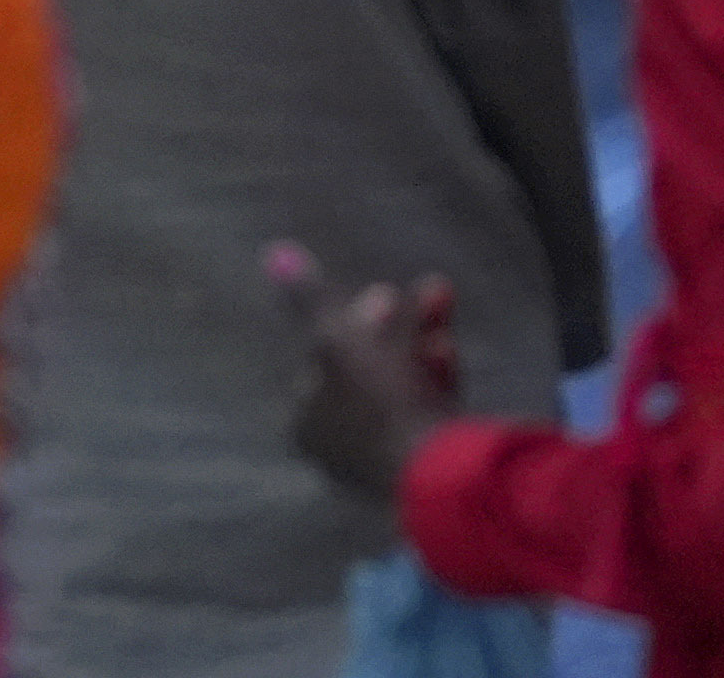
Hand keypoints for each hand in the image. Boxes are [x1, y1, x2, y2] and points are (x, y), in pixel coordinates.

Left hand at [267, 241, 457, 499]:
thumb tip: (274, 252)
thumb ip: (309, 298)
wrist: (440, 470)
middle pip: (366, 366)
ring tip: (442, 303)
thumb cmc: (377, 403)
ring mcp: (382, 455)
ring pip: (401, 382)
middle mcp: (338, 444)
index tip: (383, 293)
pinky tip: (450, 349)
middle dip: (397, 322)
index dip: (353, 318)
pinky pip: (426, 404)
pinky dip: (437, 372)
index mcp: (306, 423)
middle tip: (425, 292)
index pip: (324, 356)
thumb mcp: (337, 339)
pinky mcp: (424, 459)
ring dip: (421, 337)